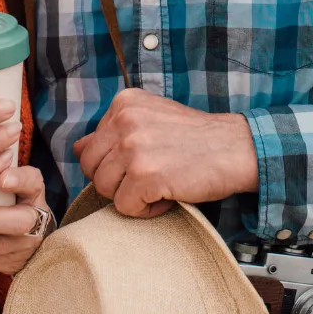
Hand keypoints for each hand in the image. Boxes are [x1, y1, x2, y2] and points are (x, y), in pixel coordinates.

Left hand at [0, 165, 50, 274]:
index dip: (20, 180)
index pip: (33, 182)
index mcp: (32, 190)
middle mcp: (31, 219)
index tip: (2, 177)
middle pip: (17, 222)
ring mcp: (17, 245)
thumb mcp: (14, 169)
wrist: (28, 235)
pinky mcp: (0, 262)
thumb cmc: (13, 189)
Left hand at [73, 89, 258, 217]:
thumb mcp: (150, 120)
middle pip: (91, 168)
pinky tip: (167, 196)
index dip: (113, 164)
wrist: (236, 148)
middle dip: (115, 182)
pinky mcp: (145, 174)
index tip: (142, 162)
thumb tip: (76, 148)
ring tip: (159, 185)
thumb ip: (113, 132)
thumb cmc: (194, 138)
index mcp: (123, 103)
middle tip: (147, 179)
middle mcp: (124, 119)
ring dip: (131, 196)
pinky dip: (146, 210)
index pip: (89, 146)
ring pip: (104, 189)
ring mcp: (133, 146)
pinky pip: (125, 207)